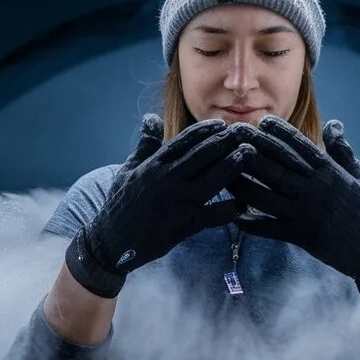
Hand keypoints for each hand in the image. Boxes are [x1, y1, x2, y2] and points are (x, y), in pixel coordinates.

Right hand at [67, 114, 254, 297]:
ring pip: (209, 181)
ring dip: (231, 167)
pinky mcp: (182, 225)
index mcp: (153, 166)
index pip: (182, 142)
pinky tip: (243, 204)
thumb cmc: (120, 204)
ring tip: (249, 155)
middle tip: (244, 133)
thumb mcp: (128, 170)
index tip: (221, 124)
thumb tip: (151, 118)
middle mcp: (165, 180)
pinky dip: (228, 210)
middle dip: (223, 142)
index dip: (203, 131)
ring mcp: (175, 203)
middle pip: (200, 156)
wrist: (111, 242)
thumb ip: (145, 144)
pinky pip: (211, 216)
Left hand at [227, 116, 359, 305]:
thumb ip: (342, 150)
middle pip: (277, 165)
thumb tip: (334, 124)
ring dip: (242, 182)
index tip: (261, 121)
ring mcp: (306, 213)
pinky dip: (250, 222)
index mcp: (329, 172)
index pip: (300, 147)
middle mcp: (315, 189)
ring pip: (266, 195)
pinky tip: (232, 215)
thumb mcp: (359, 176)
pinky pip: (269, 228)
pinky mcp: (300, 235)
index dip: (279, 133)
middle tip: (232, 135)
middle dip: (253, 149)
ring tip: (224, 170)